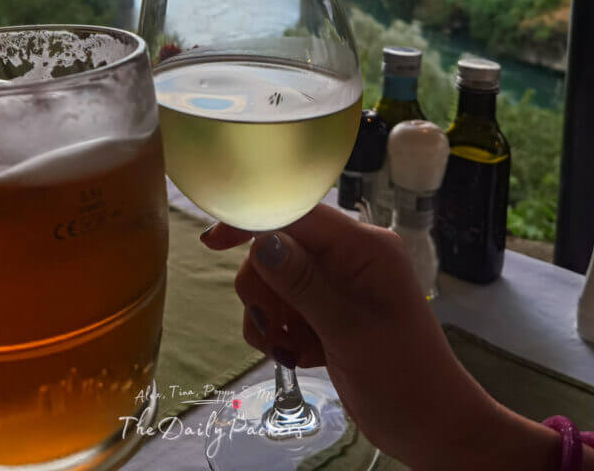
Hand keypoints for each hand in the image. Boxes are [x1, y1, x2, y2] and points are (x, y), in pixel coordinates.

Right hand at [202, 204, 562, 470]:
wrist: (432, 430)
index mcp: (363, 246)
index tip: (212, 244)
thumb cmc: (404, 377)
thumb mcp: (349, 330)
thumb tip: (261, 241)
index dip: (253, 223)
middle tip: (276, 329)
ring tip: (292, 350)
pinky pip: (285, 307)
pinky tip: (303, 356)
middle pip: (278, 249)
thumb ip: (303, 283)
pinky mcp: (328, 312)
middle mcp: (348, 257)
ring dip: (272, 317)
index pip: (298, 215)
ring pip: (275, 281)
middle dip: (265, 290)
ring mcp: (338, 285)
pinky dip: (283, 333)